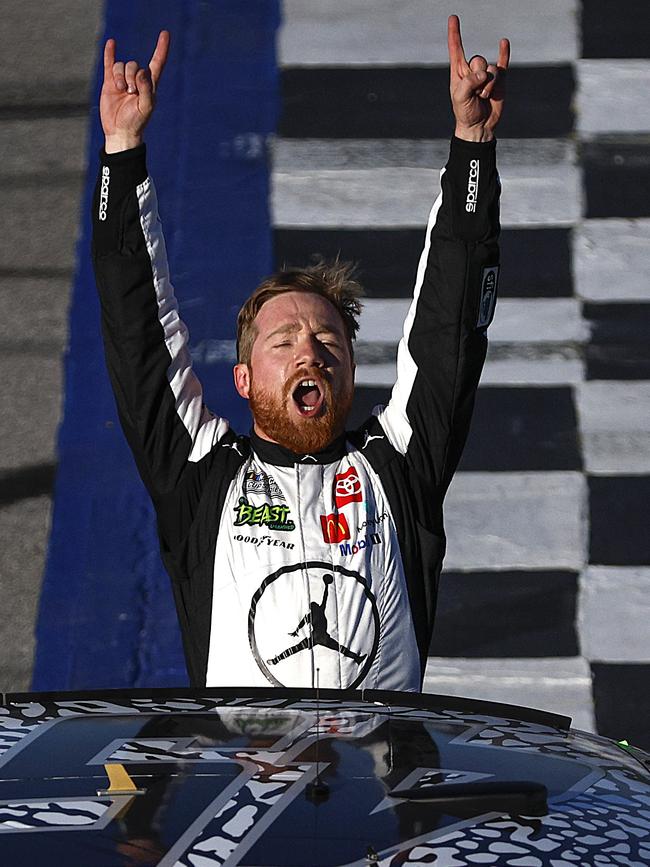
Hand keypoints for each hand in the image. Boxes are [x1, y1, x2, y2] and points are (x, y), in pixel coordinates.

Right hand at [100, 31, 169, 152]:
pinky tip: (112, 43)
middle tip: (130, 92)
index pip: (157, 63)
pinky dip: (110, 53)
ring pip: (121, 66)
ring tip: (121, 91)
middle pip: (134, 65)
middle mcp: (137, 80)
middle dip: (131, 76)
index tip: (165, 34)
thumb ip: (147, 89)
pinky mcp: (110, 83)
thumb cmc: (137, 122)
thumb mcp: (146, 107)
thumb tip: (142, 72)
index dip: (161, 49)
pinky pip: (109, 63)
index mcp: (150, 85)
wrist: (120, 132)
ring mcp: (123, 81)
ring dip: (120, 76)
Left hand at [447, 15, 509, 142]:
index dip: (455, 33)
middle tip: (476, 94)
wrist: (480, 126)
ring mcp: (487, 73)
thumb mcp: (460, 98)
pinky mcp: (500, 79)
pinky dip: (505, 53)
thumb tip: (486, 73)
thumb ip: (469, 82)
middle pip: (478, 60)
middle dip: (478, 78)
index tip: (453, 18)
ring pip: (492, 68)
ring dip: (489, 86)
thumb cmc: (465, 113)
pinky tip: (503, 42)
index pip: (456, 48)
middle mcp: (472, 69)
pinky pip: (503, 63)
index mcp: (459, 72)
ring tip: (484, 97)